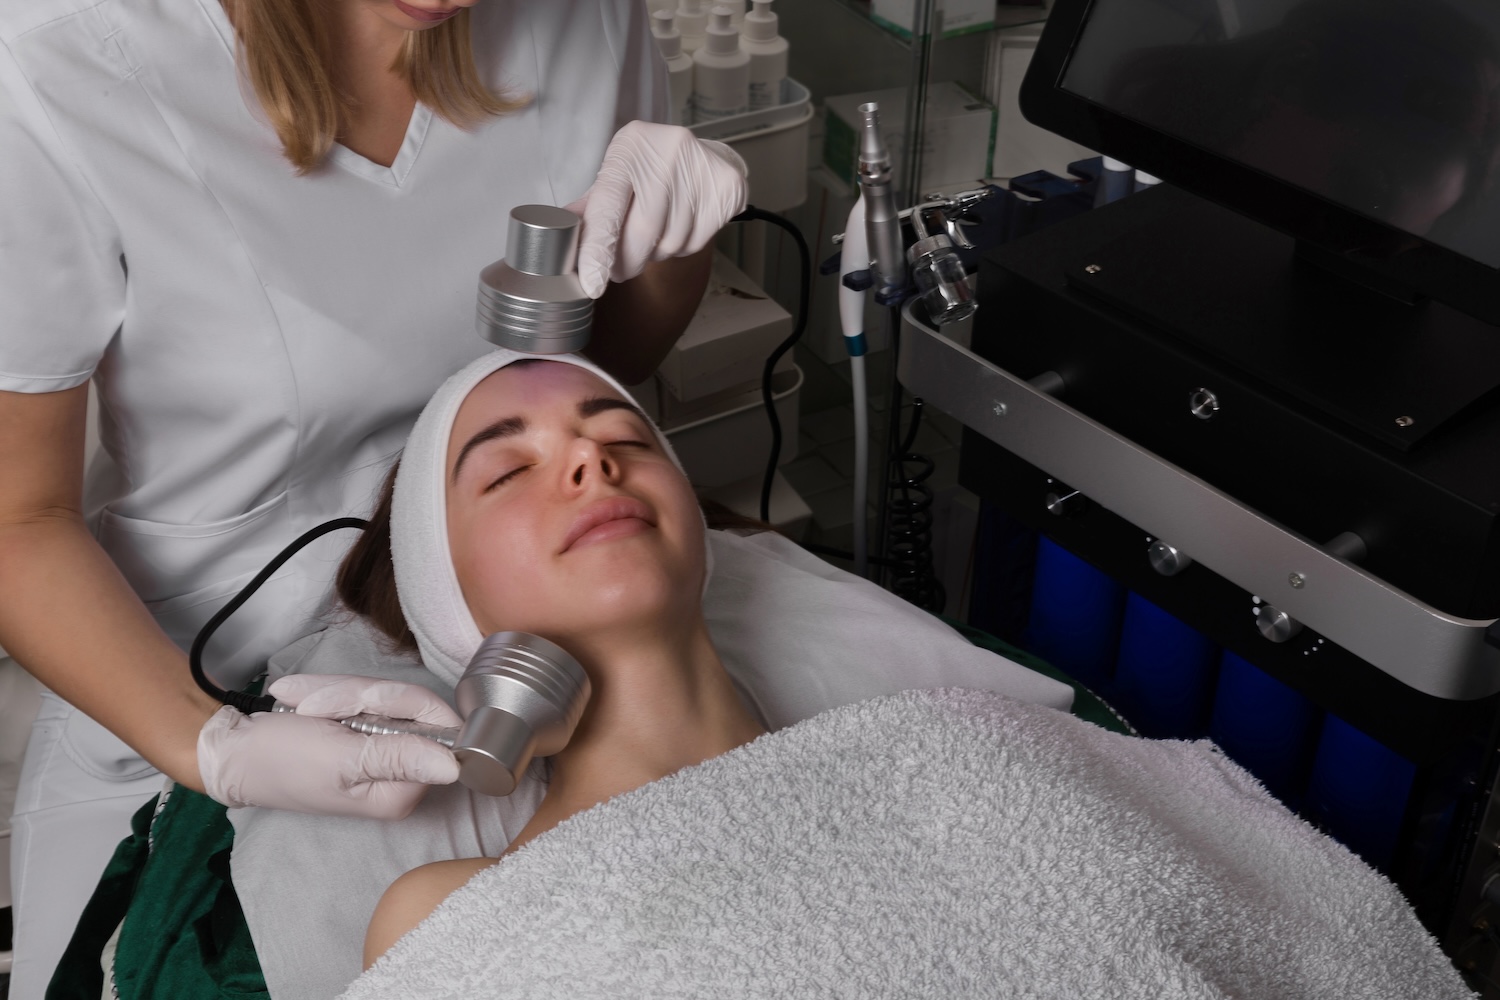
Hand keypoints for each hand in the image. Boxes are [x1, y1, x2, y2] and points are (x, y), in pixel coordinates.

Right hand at [197, 675, 461, 818]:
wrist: (232, 751)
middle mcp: (400, 773)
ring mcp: (383, 748)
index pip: (437, 727)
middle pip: (411, 704)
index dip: (397, 703)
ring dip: (339, 691)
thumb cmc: (280, 761)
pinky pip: (365, 692)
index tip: (352, 706)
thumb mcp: (341, 759)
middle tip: (316, 707)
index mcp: (401, 790)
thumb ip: (398, 758)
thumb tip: (457, 765)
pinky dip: (332, 691)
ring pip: (385, 693)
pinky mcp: (364, 729)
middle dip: (360, 694)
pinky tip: (302, 700)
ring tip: (303, 705)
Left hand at [568, 120, 748, 297]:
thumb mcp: (617, 176)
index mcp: (630, 147)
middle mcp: (668, 152)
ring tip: (655, 235)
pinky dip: (681, 249)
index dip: (598, 249)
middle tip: (619, 270)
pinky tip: (680, 227)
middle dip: (627, 261)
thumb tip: (557, 235)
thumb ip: (591, 208)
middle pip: (642, 233)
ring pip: (670, 244)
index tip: (593, 283)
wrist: (704, 154)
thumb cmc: (650, 169)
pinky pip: (696, 244)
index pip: (608, 207)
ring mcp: (702, 168)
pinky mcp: (727, 189)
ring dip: (656, 255)